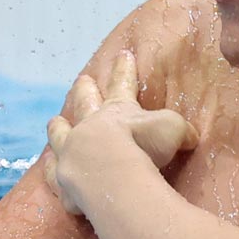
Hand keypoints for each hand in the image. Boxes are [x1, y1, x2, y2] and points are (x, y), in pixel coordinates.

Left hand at [44, 50, 198, 214]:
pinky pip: (53, 175)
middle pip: (84, 104)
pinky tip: (47, 168)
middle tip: (82, 80)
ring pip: (59, 136)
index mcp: (116, 111)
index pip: (123, 84)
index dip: (125, 70)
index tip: (123, 54)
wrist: (112, 174)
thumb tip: (191, 137)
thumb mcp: (173, 129)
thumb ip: (180, 129)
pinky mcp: (64, 184)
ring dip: (57, 128)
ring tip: (53, 121)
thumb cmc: (143, 145)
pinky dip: (51, 170)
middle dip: (84, 90)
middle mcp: (89, 127)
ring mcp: (71, 154)